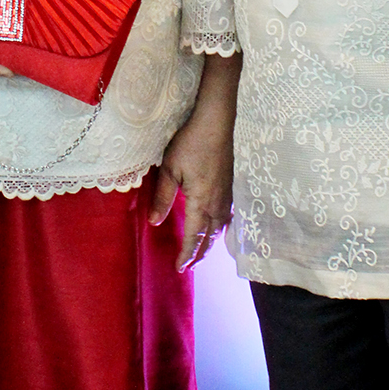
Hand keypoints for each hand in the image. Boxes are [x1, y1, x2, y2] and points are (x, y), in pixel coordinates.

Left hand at [150, 52, 240, 270]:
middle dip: (199, 253)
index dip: (186, 254)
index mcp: (200, 202)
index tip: (179, 268)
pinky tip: (218, 226)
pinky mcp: (233, 185)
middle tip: (189, 266)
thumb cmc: (191, 143)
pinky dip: (220, 228)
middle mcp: (217, 204)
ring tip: (202, 251)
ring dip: (210, 242)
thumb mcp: (170, 169)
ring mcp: (228, 195)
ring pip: (220, 228)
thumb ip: (163, 197)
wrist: (219, 121)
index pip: (193, 236)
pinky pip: (227, 216)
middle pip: (209, 237)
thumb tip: (155, 222)